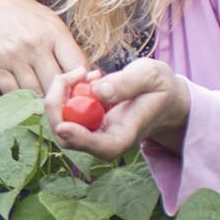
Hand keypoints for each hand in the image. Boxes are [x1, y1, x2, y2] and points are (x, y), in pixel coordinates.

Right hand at [0, 0, 88, 95]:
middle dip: (62, 98)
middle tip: (64, 104)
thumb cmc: (22, 13)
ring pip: (35, 93)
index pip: (78, 67)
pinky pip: (12, 93)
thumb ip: (67, 48)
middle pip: (56, 85)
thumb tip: (87, 76)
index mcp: (55, 32)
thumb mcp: (50, 22)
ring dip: (41, 102)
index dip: (83, 84)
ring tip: (45, 103)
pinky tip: (26, 99)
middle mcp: (35, 45)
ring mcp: (14, 56)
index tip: (82, 91)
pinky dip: (21, 100)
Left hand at [46, 59, 189, 158]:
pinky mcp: (83, 120)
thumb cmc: (159, 87)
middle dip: (58, 106)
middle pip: (68, 138)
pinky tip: (86, 75)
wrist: (161, 95)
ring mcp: (92, 131)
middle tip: (74, 75)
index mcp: (127, 136)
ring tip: (86, 72)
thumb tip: (98, 91)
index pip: (103, 147)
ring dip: (62, 93)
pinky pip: (63, 109)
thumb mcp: (152, 77)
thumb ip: (128, 83)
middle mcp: (104, 139)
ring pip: (60, 121)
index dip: (81, 139)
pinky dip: (66, 90)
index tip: (63, 125)